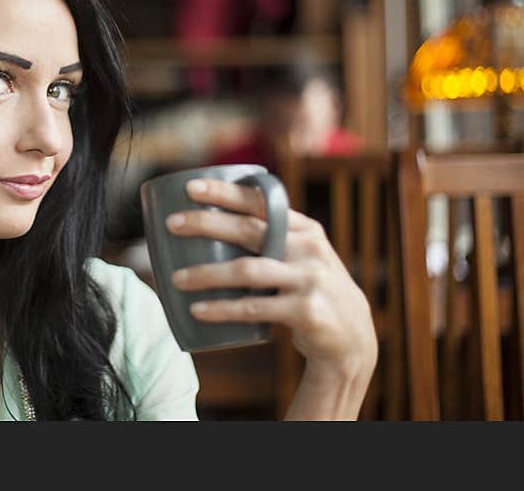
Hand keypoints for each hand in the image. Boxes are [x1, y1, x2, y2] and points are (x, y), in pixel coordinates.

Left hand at [165, 177, 377, 379]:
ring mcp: (308, 279)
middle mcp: (308, 248)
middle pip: (250, 229)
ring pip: (247, 270)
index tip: (190, 187)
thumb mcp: (302, 256)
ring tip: (176, 279)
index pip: (261, 202)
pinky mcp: (305, 311)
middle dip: (206, 223)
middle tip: (172, 224)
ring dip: (207, 273)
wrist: (352, 336)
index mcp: (304, 228)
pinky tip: (197, 310)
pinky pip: (254, 308)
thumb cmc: (310, 288)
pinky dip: (222, 309)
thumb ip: (271, 239)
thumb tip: (209, 225)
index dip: (224, 192)